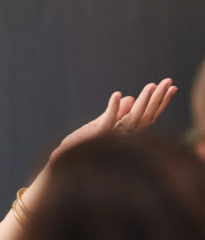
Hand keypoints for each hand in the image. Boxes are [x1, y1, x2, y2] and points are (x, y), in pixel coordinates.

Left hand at [51, 77, 175, 159]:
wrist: (67, 158)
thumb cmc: (85, 142)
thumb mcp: (102, 123)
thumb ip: (116, 113)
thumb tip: (130, 98)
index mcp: (127, 132)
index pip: (149, 116)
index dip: (161, 103)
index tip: (172, 87)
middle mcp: (124, 136)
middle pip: (146, 116)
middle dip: (159, 99)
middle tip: (168, 81)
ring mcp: (113, 137)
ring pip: (133, 119)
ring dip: (143, 101)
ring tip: (151, 85)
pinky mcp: (98, 136)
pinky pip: (108, 121)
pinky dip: (114, 108)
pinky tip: (117, 94)